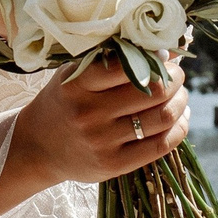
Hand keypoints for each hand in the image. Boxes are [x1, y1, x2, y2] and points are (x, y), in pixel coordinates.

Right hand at [0, 58, 189, 213]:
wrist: (37, 148)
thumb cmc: (63, 103)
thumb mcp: (72, 75)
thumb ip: (107, 62)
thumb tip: (162, 53)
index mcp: (77, 85)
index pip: (127, 65)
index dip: (155, 58)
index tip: (163, 56)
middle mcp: (89, 114)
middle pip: (153, 91)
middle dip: (174, 79)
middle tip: (176, 76)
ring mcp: (102, 142)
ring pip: (163, 117)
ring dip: (180, 102)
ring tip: (179, 95)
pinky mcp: (114, 165)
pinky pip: (161, 145)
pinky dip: (179, 128)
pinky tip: (179, 118)